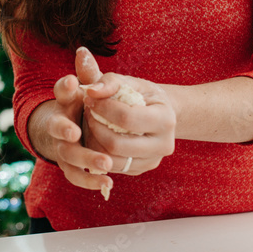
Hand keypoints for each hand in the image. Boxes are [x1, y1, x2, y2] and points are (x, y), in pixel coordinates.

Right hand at [41, 48, 115, 194]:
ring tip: (106, 163)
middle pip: (58, 129)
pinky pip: (77, 177)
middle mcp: (59, 126)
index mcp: (64, 103)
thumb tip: (83, 51)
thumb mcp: (87, 89)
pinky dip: (91, 182)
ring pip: (69, 157)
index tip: (71, 83)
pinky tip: (108, 184)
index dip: (63, 88)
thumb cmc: (84, 106)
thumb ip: (89, 75)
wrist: (71, 131)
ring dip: (86, 160)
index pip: (60, 93)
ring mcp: (63, 148)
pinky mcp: (71, 166)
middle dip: (64, 130)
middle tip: (75, 131)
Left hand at [80, 52, 175, 175]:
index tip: (89, 98)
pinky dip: (98, 152)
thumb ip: (110, 82)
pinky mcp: (140, 170)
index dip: (103, 108)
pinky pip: (111, 166)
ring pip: (111, 159)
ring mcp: (151, 161)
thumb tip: (91, 91)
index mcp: (165, 119)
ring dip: (93, 140)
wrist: (159, 114)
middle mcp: (163, 145)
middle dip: (95, 126)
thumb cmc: (142, 94)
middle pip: (117, 144)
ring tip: (90, 122)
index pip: (126, 118)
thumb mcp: (130, 82)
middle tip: (86, 111)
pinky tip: (95, 135)